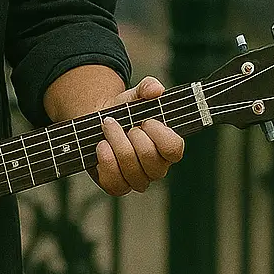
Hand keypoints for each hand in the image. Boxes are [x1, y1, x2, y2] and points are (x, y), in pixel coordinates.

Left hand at [93, 75, 184, 196]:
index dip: (159, 134)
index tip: (146, 120)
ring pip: (131, 171)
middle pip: (149, 159)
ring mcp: (138, 180)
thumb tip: (156, 90)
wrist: (99, 121)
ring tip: (107, 128)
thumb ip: (148, 87)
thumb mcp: (135, 95)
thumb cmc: (124, 111)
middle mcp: (157, 168)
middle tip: (116, 122)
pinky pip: (115, 183)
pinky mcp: (119, 186)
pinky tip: (101, 147)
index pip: (174, 149)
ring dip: (115, 144)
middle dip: (130, 136)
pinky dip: (106, 162)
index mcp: (168, 147)